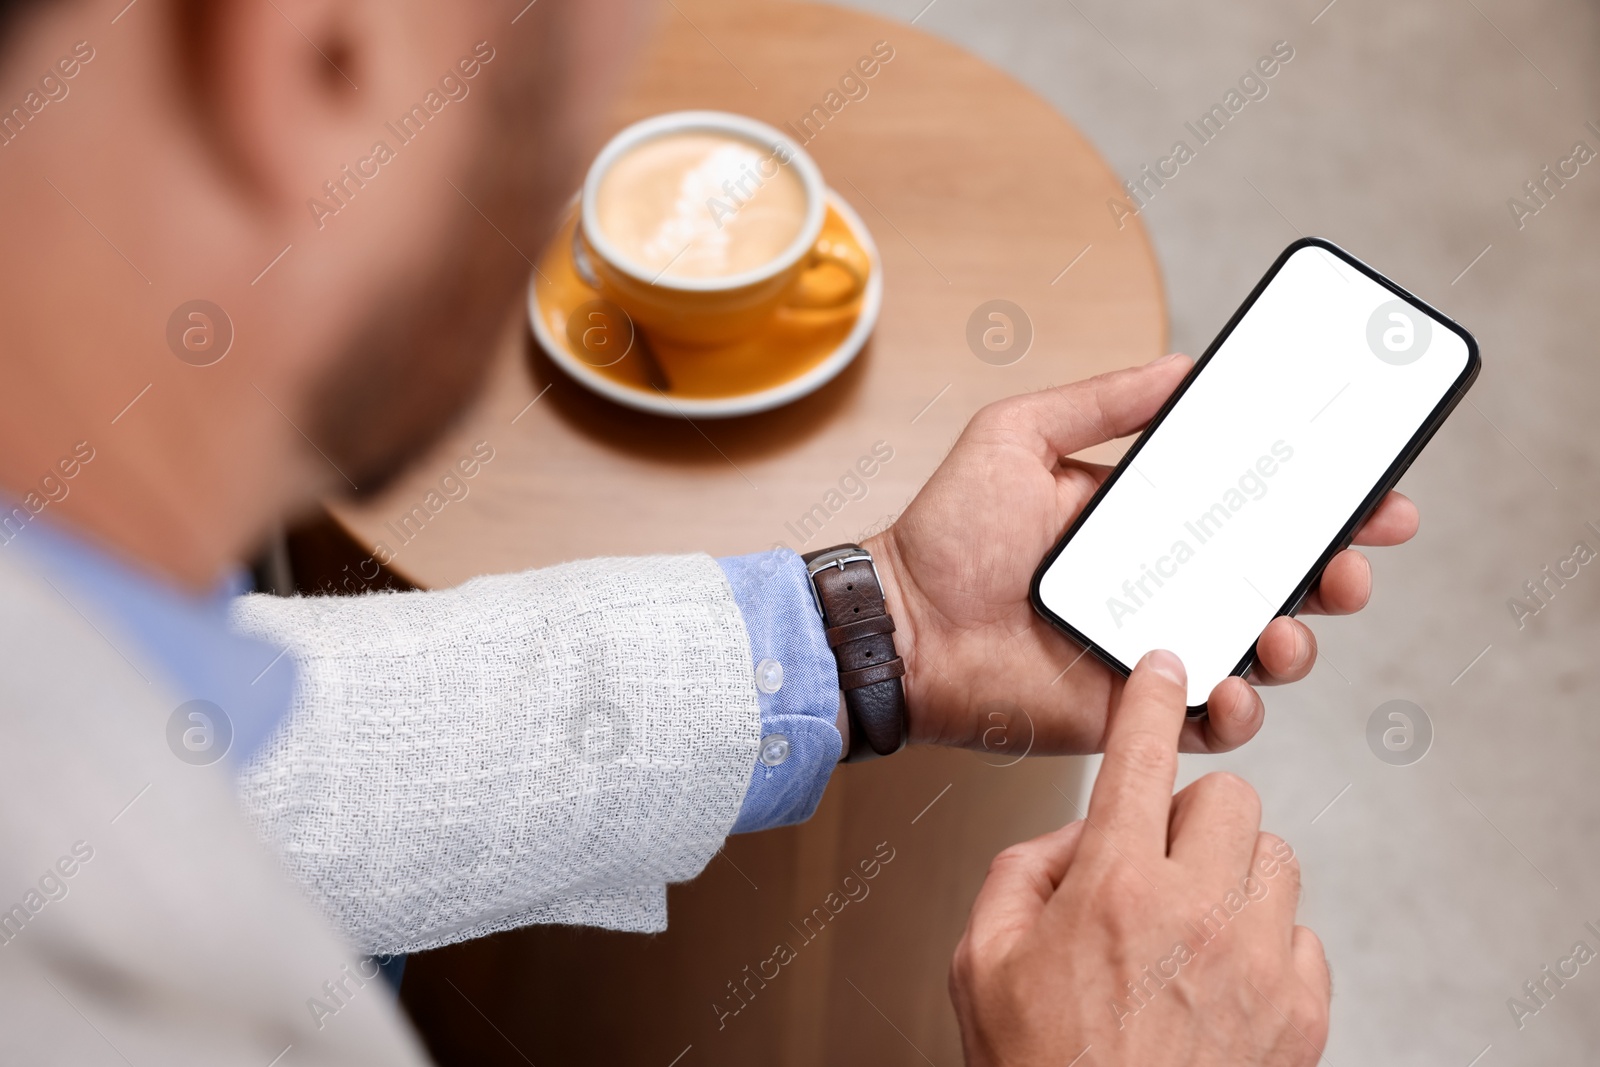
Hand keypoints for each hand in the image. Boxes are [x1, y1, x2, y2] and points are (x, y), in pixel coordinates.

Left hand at [864, 354, 1418, 753]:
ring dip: (1298, 641)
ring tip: (1286, 625)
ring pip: (1263, 653)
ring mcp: (1154, 650)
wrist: (898, 626)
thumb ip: (1101, 402)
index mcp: (1149, 523)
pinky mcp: (1134, 710)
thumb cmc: (947, 533)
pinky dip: (1239, 708)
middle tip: (1351, 561)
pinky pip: (1210, 719)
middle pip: (1280, 582)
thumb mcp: (1018, 437)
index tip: (1376, 493)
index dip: (1324, 504)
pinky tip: (1233, 681)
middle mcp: (1164, 585)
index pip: (1255, 509)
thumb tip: (1184, 365)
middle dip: (1336, 573)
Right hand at [949, 651, 1330, 1065]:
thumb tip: (1077, 836)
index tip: (1167, 664)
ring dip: (1232, 876)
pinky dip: (1266, 943)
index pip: (1140, 757)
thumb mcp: (981, 961)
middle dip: (1192, 815)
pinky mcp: (1302, 1014)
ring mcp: (1260, 965)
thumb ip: (1022, 871)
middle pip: (1231, 796)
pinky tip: (1220, 980)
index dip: (1151, 697)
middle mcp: (1197, 916)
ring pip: (1274, 859)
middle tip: (1157, 860)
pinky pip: (1304, 934)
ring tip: (1190, 927)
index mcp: (1113, 890)